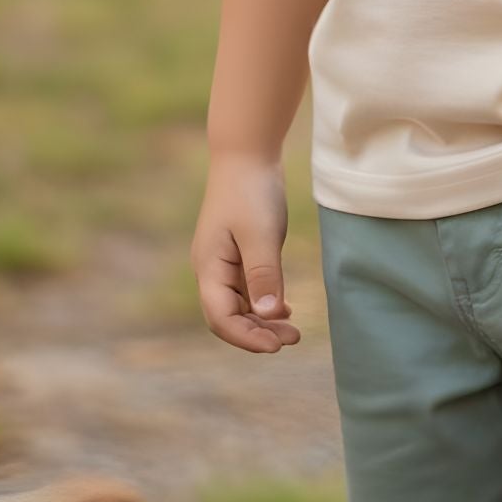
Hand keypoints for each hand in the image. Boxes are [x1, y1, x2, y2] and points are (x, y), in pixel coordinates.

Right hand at [192, 150, 302, 353]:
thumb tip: (266, 315)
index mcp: (208, 267)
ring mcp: (222, 262)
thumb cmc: (250, 192)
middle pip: (228, 316)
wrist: (246, 155)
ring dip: (263, 320)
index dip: (247, 337)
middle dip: (258, 333)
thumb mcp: (260, 234)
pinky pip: (246, 289)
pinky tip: (285, 308)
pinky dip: (264, 302)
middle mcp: (210, 269)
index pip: (221, 318)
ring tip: (293, 330)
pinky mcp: (236, 253)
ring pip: (239, 304)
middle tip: (293, 339)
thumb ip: (263, 274)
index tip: (277, 346)